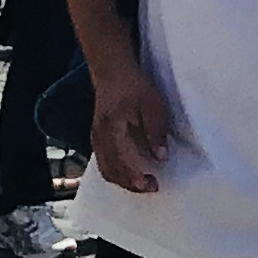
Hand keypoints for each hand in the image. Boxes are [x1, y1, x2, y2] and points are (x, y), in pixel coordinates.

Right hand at [88, 57, 174, 193]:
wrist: (111, 70)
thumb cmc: (134, 85)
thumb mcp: (152, 104)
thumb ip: (156, 131)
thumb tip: (162, 158)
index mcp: (112, 128)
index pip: (121, 161)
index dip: (135, 177)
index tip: (152, 185)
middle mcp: (99, 136)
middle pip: (110, 171)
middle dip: (130, 184)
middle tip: (152, 187)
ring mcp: (96, 137)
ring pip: (105, 169)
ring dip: (123, 181)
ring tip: (142, 183)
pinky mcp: (98, 137)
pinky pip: (103, 162)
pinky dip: (116, 172)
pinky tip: (130, 172)